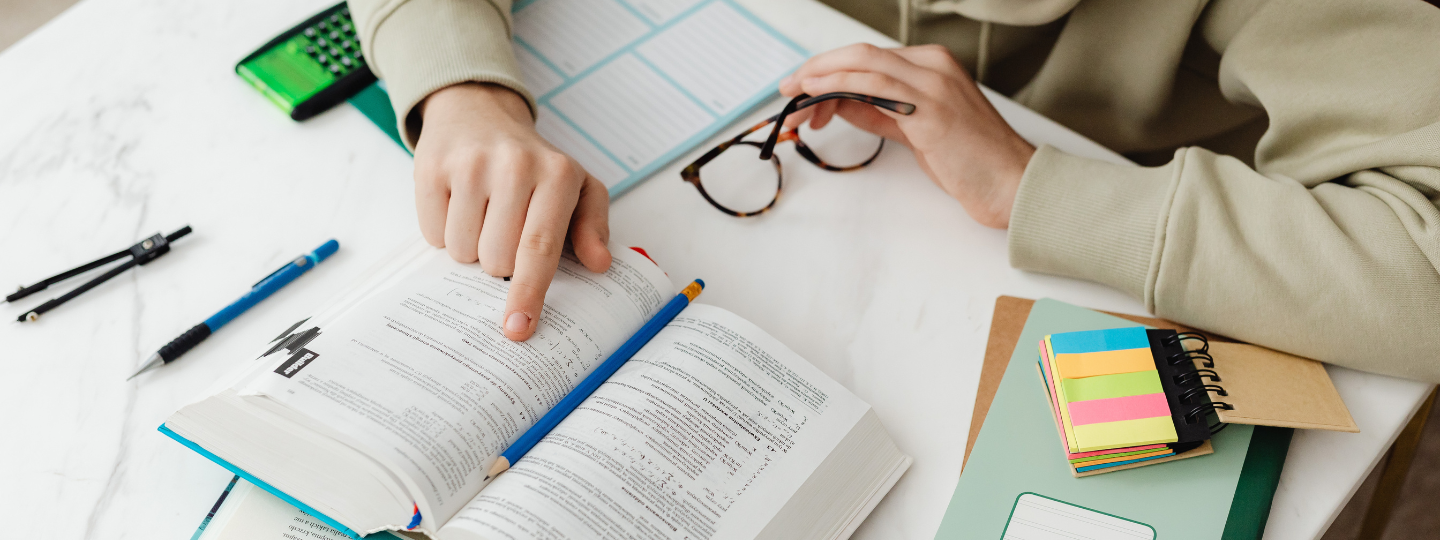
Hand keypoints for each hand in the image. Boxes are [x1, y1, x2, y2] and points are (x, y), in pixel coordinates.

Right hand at [414, 83, 610, 340]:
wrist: (479, 112)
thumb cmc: (534, 163)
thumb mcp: (577, 187)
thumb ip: (593, 226)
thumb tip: (600, 264)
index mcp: (557, 174)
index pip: (540, 248)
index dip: (528, 292)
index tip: (518, 327)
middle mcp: (514, 165)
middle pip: (497, 260)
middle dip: (500, 261)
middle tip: (506, 229)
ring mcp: (470, 165)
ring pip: (462, 252)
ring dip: (471, 247)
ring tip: (483, 213)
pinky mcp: (432, 167)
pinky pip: (432, 235)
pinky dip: (444, 231)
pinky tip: (458, 204)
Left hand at [778, 44, 1034, 227]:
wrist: (1012, 183)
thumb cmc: (971, 161)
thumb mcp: (916, 130)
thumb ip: (880, 112)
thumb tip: (840, 103)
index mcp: (933, 65)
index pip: (868, 58)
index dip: (829, 69)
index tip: (803, 88)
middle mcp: (933, 66)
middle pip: (860, 54)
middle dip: (816, 68)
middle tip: (787, 89)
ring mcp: (933, 83)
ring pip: (863, 63)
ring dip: (820, 78)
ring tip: (795, 98)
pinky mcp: (930, 109)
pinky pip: (875, 86)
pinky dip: (839, 85)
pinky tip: (817, 95)